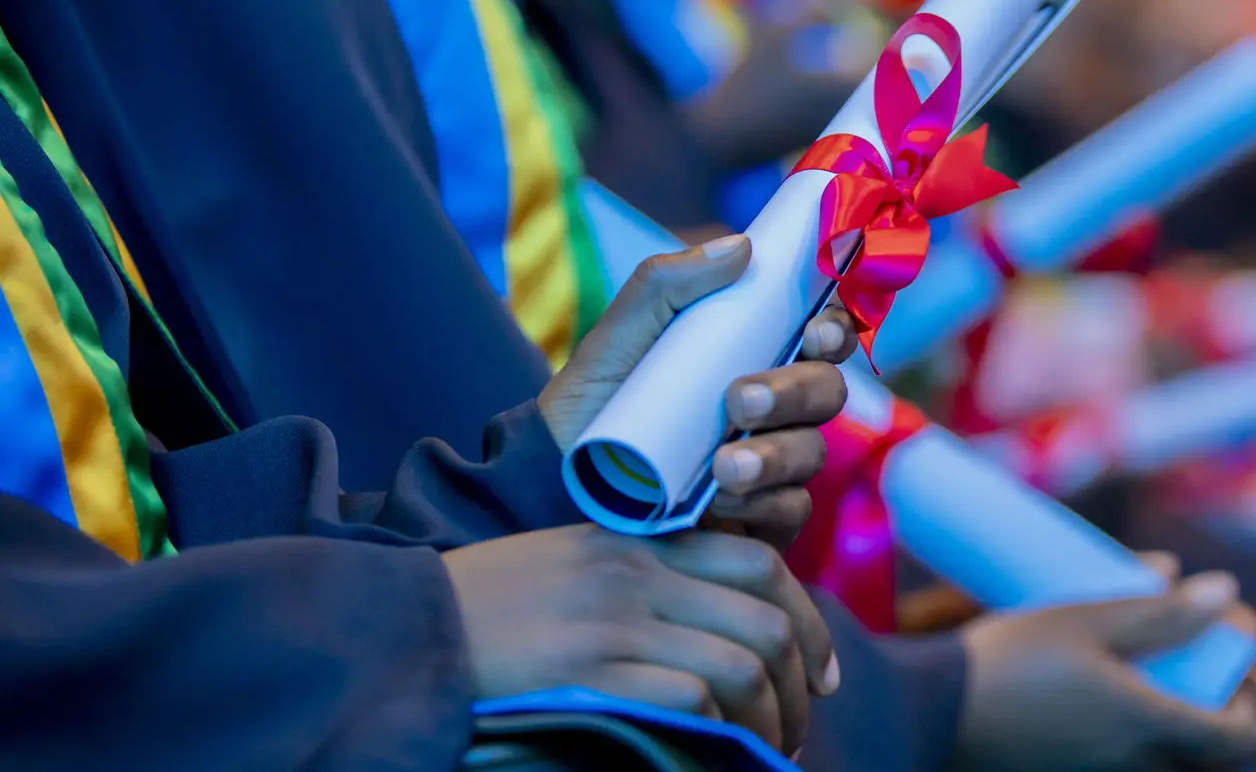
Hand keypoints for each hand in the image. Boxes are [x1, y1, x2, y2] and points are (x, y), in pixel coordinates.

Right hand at [442, 524, 840, 753]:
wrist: (399, 629)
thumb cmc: (483, 610)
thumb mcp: (572, 569)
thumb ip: (643, 585)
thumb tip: (718, 639)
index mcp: (637, 542)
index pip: (760, 565)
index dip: (809, 624)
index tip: (821, 675)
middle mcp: (636, 574)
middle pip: (765, 622)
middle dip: (801, 685)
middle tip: (797, 732)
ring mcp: (614, 623)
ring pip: (741, 667)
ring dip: (769, 722)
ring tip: (764, 756)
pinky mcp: (590, 673)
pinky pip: (691, 703)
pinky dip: (719, 737)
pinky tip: (716, 759)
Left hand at [537, 236, 858, 546]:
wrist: (557, 477)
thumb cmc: (596, 397)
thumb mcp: (621, 333)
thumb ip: (667, 281)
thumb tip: (740, 245)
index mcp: (756, 354)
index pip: (823, 336)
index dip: (835, 329)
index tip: (816, 330)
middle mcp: (776, 408)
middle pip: (828, 391)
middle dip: (795, 390)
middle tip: (740, 399)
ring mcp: (772, 464)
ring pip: (812, 452)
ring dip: (775, 454)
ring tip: (722, 466)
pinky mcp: (760, 517)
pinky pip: (792, 509)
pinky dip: (764, 502)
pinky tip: (721, 499)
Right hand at [953, 563, 1255, 771]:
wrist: (929, 715)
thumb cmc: (1009, 660)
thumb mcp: (1087, 619)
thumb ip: (1160, 612)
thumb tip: (1227, 593)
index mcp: (1149, 727)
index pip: (1236, 739)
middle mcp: (1134, 769)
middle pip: (1211, 768)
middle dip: (1235, 733)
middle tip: (1238, 699)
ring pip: (1169, 771)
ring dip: (1189, 744)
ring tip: (1183, 706)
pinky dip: (1146, 753)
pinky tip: (1130, 722)